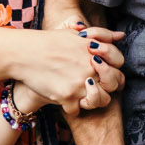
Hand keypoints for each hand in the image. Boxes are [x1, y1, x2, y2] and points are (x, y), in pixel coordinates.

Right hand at [10, 25, 124, 112]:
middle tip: (92, 82)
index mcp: (95, 51)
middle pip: (114, 83)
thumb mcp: (75, 34)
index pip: (119, 62)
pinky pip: (77, 111)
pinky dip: (71, 108)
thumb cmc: (49, 42)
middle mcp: (91, 68)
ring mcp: (80, 84)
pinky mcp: (67, 97)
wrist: (24, 53)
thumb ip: (100, 35)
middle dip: (106, 85)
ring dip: (93, 99)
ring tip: (82, 94)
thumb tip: (120, 35)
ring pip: (100, 101)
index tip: (98, 66)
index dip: (111, 66)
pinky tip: (64, 99)